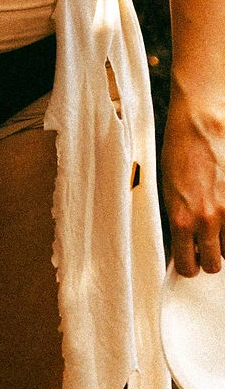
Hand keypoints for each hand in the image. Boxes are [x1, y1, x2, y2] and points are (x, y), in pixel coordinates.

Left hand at [162, 91, 224, 275]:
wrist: (201, 122)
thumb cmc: (180, 148)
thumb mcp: (169, 187)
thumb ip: (178, 217)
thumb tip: (184, 238)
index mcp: (182, 219)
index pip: (188, 266)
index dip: (188, 264)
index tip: (189, 259)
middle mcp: (208, 220)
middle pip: (213, 264)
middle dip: (208, 257)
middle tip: (205, 244)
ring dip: (224, 241)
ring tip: (216, 223)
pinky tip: (224, 208)